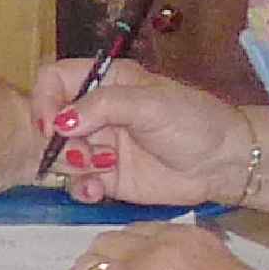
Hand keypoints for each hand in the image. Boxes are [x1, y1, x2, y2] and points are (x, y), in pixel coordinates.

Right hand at [36, 59, 254, 207]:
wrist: (224, 163)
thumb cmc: (193, 121)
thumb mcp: (149, 104)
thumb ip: (103, 106)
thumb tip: (59, 123)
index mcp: (105, 81)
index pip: (54, 79)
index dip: (44, 99)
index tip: (50, 125)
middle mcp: (97, 112)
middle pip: (52, 121)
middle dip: (59, 141)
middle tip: (82, 154)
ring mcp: (100, 146)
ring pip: (61, 155)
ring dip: (71, 166)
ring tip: (100, 170)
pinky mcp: (107, 177)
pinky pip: (78, 183)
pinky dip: (80, 188)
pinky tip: (97, 190)